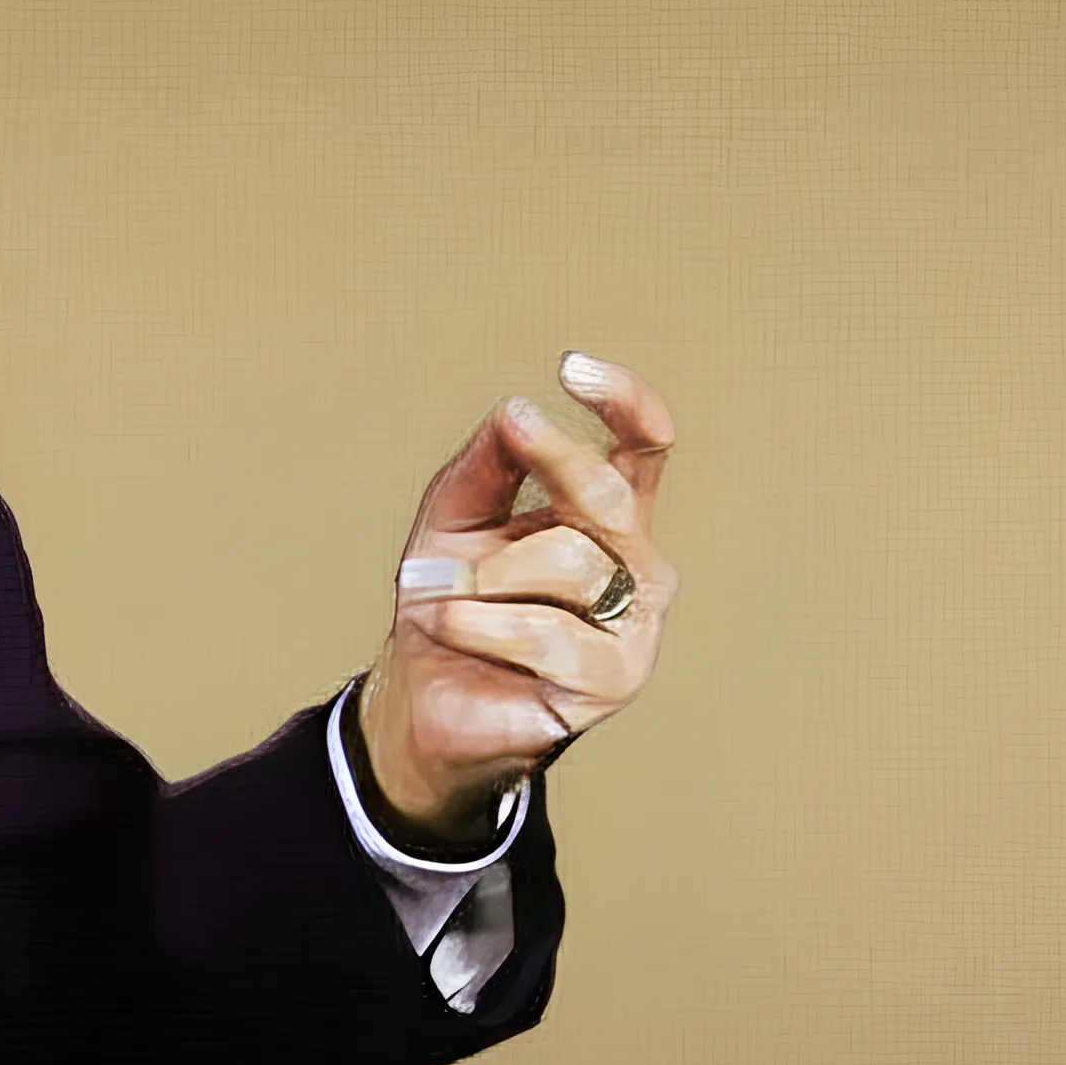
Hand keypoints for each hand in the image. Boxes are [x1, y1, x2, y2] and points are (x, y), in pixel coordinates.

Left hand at [358, 352, 677, 844]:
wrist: (422, 698)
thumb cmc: (449, 602)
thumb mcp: (452, 520)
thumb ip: (486, 464)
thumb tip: (514, 409)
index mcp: (605, 516)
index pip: (643, 448)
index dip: (625, 401)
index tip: (571, 366)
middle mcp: (636, 564)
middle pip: (608, 494)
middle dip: (547, 469)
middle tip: (485, 479)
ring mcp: (634, 625)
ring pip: (571, 562)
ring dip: (483, 576)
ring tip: (446, 599)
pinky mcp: (613, 681)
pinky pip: (547, 634)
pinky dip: (481, 624)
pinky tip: (454, 628)